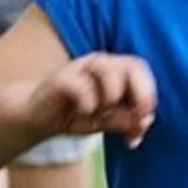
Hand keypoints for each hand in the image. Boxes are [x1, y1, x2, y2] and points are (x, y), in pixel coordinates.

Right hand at [32, 53, 157, 147]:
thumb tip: (144, 122)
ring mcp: (80, 68)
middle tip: (136, 117)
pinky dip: (89, 102)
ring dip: (113, 97)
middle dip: (140, 93)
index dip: (149, 95)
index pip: (141, 71)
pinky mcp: (60, 79)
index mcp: (115, 71)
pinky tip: (85, 113)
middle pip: (132, 64)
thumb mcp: (105, 122)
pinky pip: (81, 85)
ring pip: (109, 70)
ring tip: (103, 114)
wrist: (38, 118)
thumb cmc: (76, 115)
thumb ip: (125, 121)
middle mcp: (101, 64)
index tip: (144, 123)